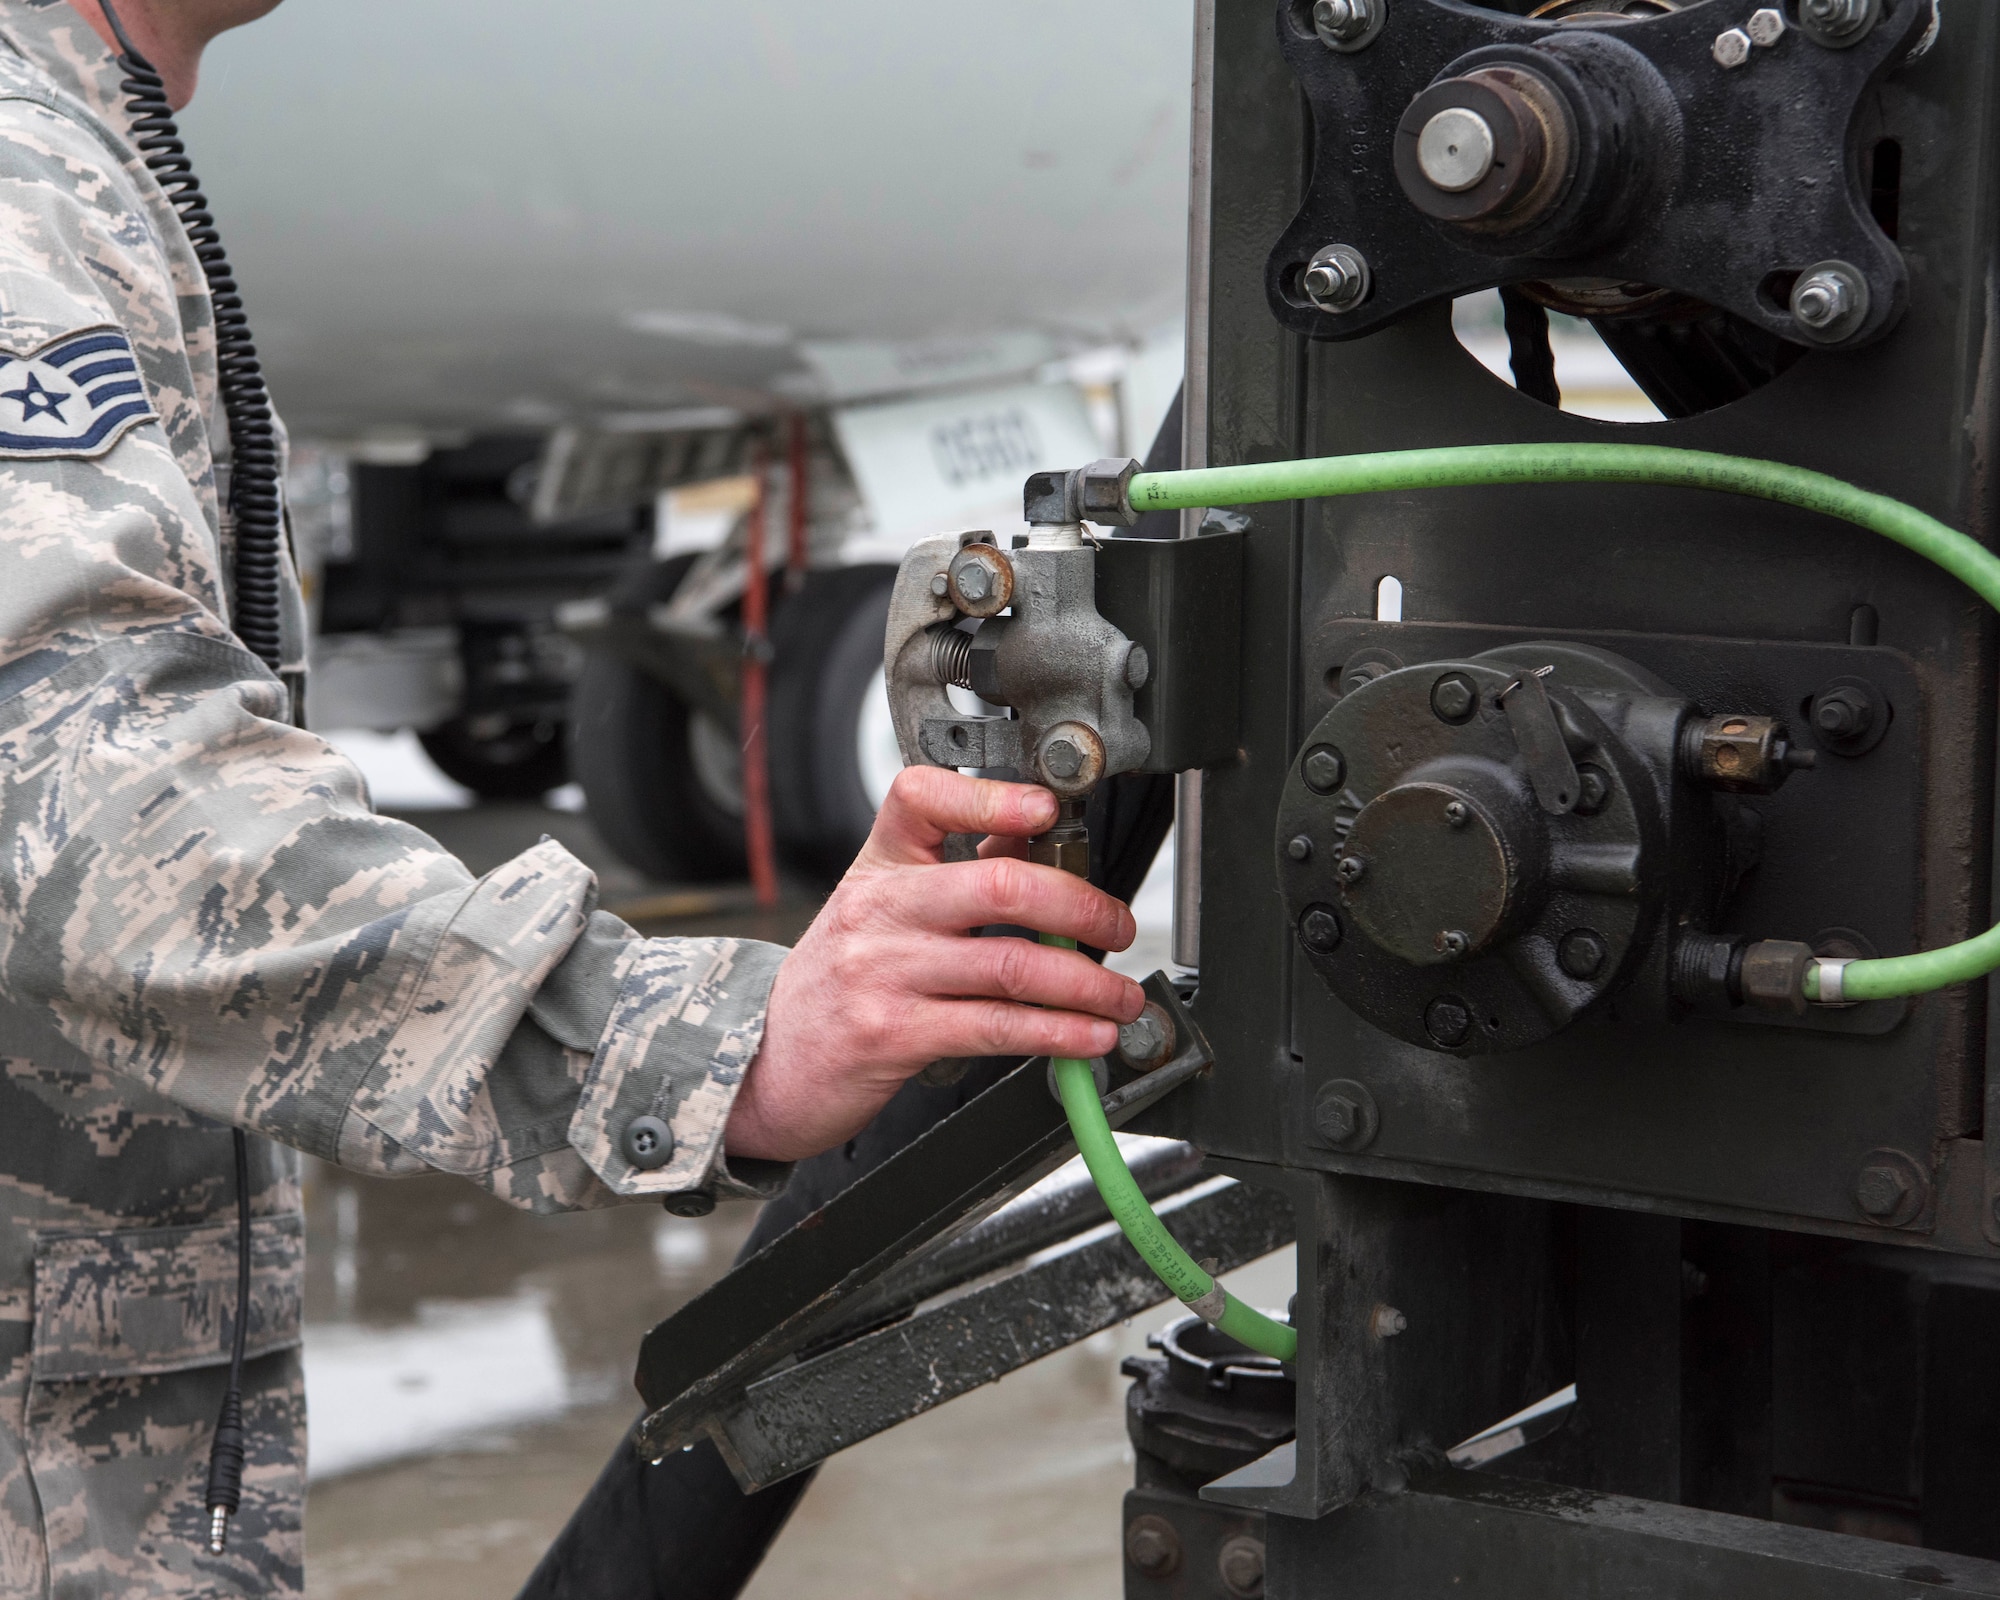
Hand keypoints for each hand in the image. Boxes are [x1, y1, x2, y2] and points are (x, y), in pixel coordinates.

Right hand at [725, 766, 1144, 1161]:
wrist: (766, 1060)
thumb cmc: (834, 982)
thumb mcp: (879, 908)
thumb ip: (950, 875)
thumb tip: (1035, 845)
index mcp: (879, 866)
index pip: (922, 797)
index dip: (993, 798)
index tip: (1048, 808)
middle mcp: (880, 910)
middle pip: (998, 885)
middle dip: (1080, 906)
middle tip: (1118, 925)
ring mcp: (886, 973)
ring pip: (1011, 965)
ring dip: (1087, 983)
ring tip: (1120, 996)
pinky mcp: (896, 1035)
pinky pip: (997, 1027)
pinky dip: (1059, 1033)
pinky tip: (1088, 1035)